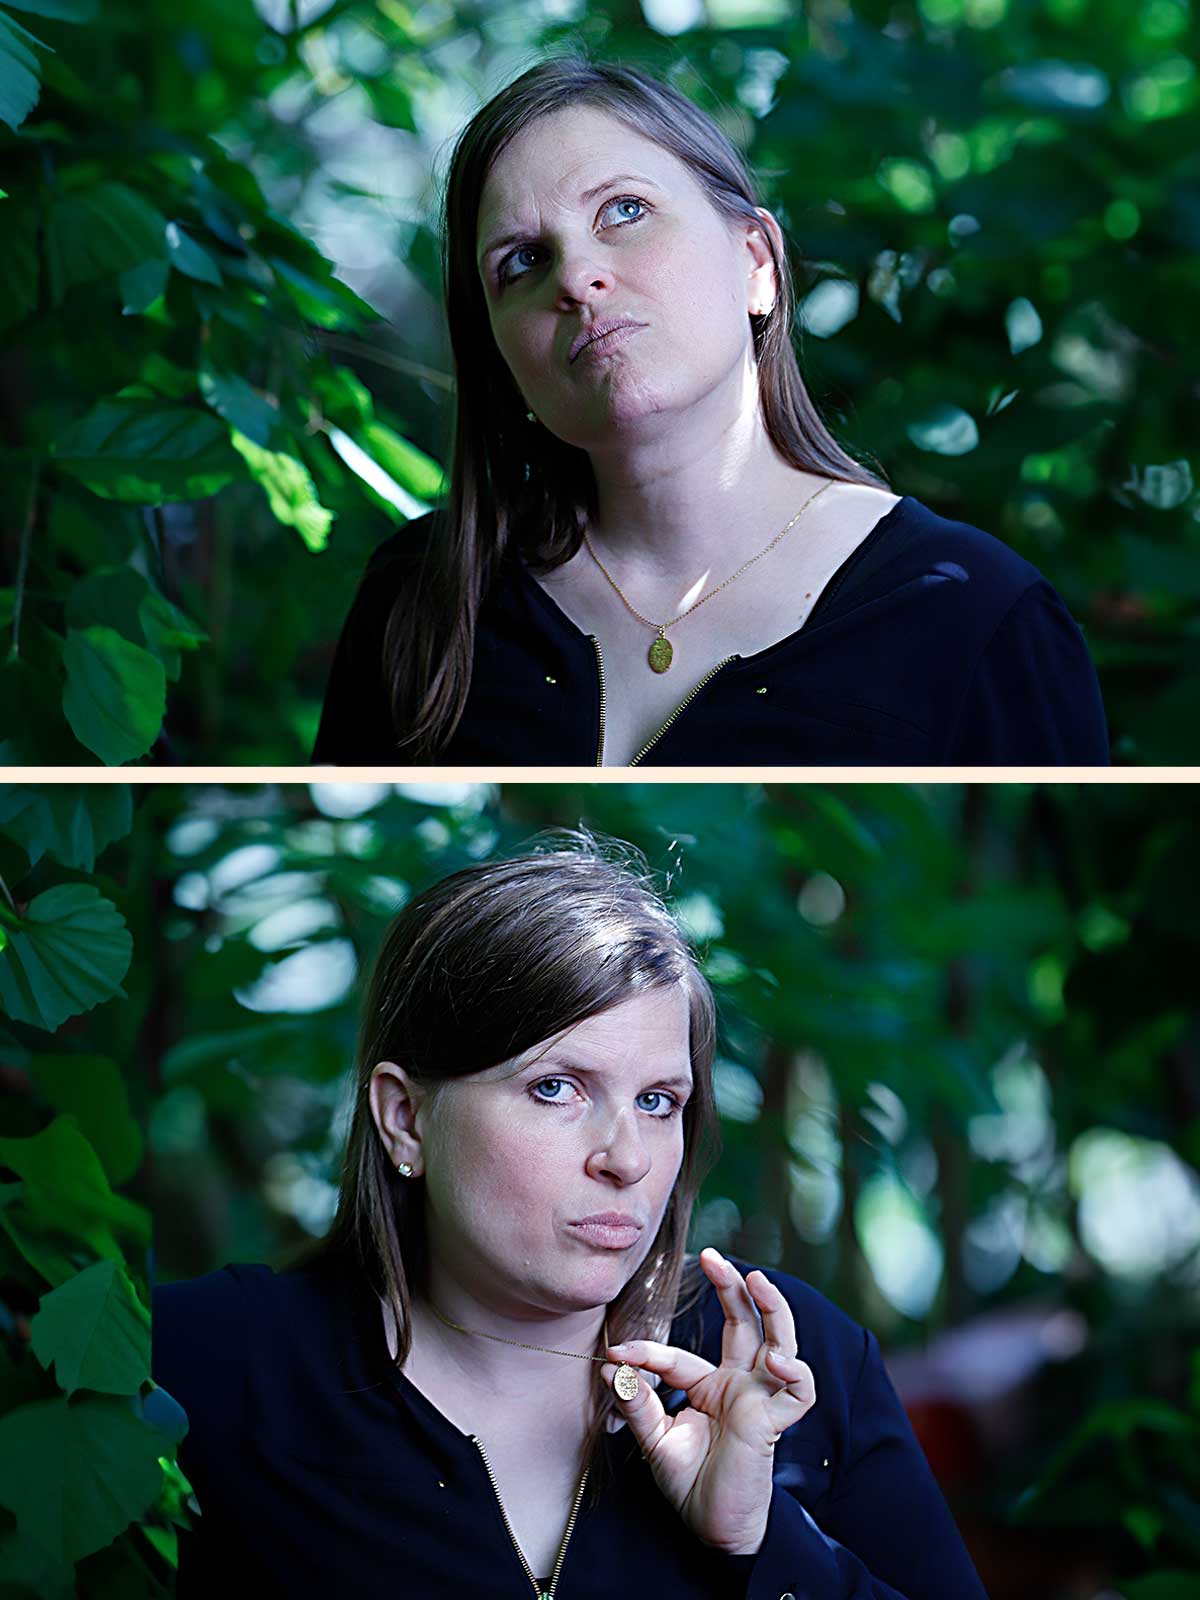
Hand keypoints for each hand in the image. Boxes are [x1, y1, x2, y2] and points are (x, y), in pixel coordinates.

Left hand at [601, 1247, 815, 1556]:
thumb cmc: (690, 1483)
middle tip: (712, 1256)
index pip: (678, 1355)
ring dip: (772, 1308)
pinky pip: (799, 1392)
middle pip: (744, 1322)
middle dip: (731, 1286)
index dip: (646, 1351)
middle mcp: (738, 1383)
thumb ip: (637, 1404)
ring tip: (756, 1279)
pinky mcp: (775, 1421)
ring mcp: (759, 1398)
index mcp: (709, 1386)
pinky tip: (782, 1361)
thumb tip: (610, 1367)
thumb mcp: (655, 1441)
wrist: (714, 1528)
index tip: (615, 1352)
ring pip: (779, 1340)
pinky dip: (797, 1374)